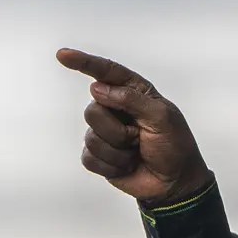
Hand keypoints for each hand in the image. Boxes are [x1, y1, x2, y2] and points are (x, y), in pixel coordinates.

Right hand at [56, 48, 211, 204]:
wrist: (175, 182)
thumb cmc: (175, 146)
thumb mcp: (163, 118)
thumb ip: (132, 99)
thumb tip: (98, 88)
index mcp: (134, 92)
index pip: (106, 72)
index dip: (84, 62)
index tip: (63, 55)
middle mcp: (116, 108)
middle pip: (93, 110)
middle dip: (117, 130)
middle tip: (139, 137)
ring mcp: (106, 132)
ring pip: (91, 136)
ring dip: (118, 150)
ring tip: (135, 152)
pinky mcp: (99, 155)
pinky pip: (89, 157)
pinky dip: (111, 165)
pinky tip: (127, 166)